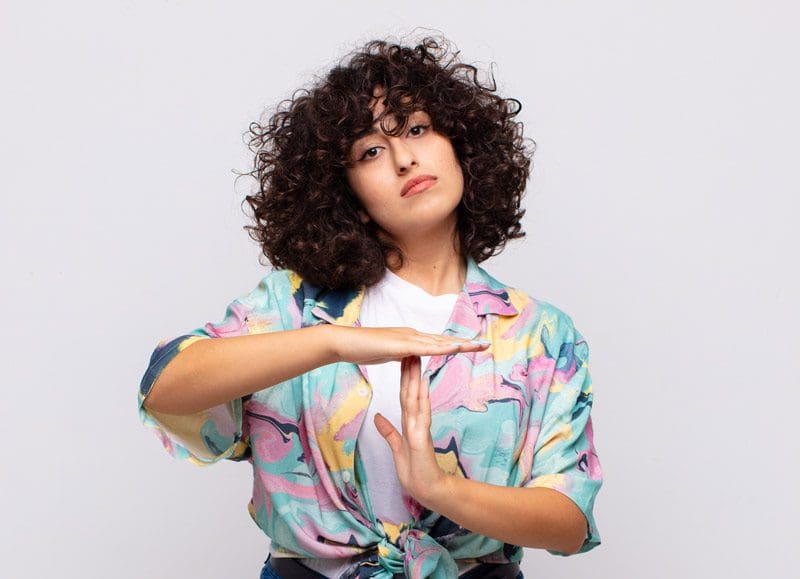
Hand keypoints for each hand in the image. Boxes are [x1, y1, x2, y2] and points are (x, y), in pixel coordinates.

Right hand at [330, 325, 488, 365]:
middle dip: (465, 343)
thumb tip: (410, 357)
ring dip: (460, 344)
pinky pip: (426, 348)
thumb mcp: (387, 354)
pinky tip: (455, 348)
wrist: (343, 342)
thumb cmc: (361, 348)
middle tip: (486, 344)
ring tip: (478, 345)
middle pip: (444, 340)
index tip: (472, 346)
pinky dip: (442, 348)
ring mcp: (407, 338)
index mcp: (410, 339)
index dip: (456, 345)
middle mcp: (412, 335)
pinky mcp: (401, 345)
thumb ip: (400, 355)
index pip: (438, 343)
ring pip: (439, 342)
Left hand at [373, 355, 451, 505]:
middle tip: (411, 348)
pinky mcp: (421, 438)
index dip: (403, 377)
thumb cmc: (416, 473)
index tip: (403, 359)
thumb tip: (377, 417)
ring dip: (415, 379)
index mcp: (409, 423)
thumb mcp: (397, 449)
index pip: (405, 395)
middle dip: (410, 371)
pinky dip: (421, 399)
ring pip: (416, 398)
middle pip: (411, 392)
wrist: (429, 491)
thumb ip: (389, 432)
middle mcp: (416, 422)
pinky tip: (422, 385)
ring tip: (416, 359)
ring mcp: (420, 428)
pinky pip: (421, 415)